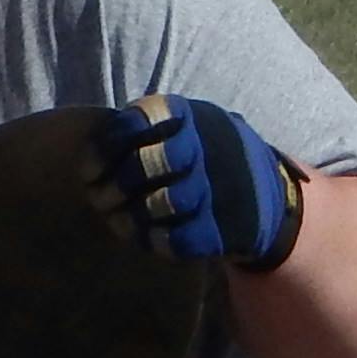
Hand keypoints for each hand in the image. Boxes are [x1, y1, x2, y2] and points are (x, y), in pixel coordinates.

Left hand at [93, 91, 303, 272]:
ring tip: (118, 221)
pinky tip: (148, 239)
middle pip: (144, 164)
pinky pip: (181, 239)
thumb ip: (139, 133)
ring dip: (131, 217)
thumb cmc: (205, 156)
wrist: (269, 195)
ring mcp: (221, 186)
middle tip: (98, 199)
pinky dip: (157, 241)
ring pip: (161, 202)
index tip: (89, 171)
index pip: (136, 122)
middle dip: (116, 186)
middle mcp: (207, 145)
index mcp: (188, 115)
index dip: (105, 148)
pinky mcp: (228, 226)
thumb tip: (87, 163)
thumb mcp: (181, 128)